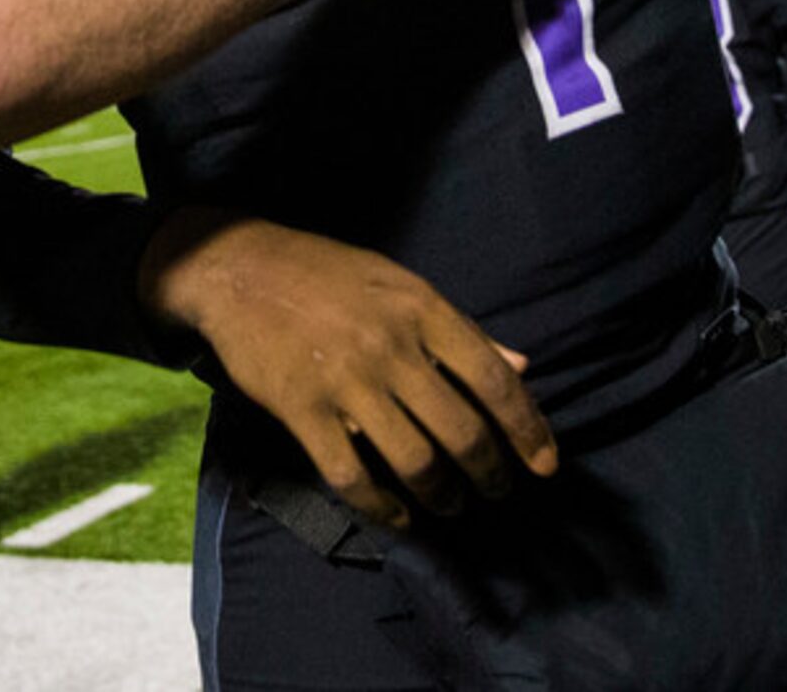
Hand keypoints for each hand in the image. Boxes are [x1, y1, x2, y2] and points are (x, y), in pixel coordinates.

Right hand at [139, 210, 558, 526]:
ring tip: (451, 506)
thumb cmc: (330, 275)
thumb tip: (524, 366)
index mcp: (423, 309)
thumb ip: (464, 330)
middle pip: (460, 430)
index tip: (545, 464)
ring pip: (414, 460)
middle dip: (489, 473)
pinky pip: (352, 476)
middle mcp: (392, 347)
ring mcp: (346, 381)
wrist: (241, 267)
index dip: (527, 428)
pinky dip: (382, 508)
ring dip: (442, 496)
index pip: (494, 378)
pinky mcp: (303, 410)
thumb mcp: (404, 285)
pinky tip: (397, 518)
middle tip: (495, 490)